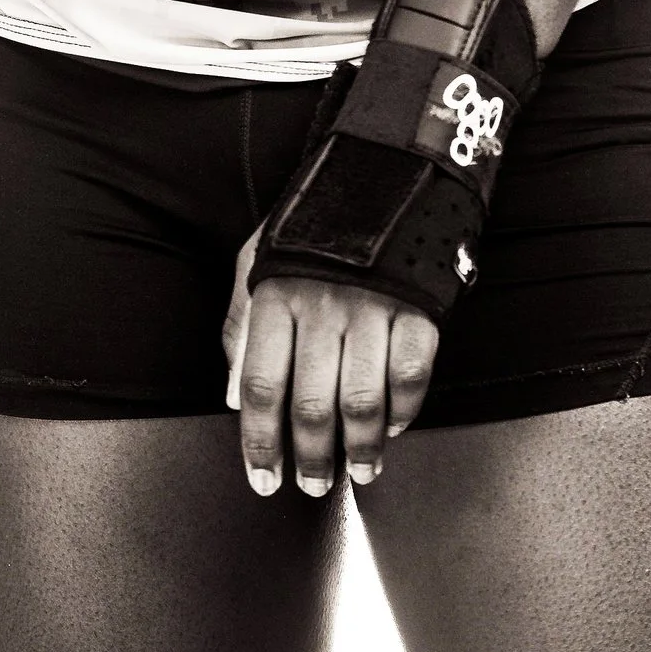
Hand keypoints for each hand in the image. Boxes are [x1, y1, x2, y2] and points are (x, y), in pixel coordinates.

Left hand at [224, 227, 438, 495]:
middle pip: (311, 404)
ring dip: (359, 449)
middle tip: (313, 483)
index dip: (260, 442)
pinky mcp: (417, 306)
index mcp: (276, 293)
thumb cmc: (316, 223)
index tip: (264, 476)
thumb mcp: (258, 259)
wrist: (384, 168)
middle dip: (310, 458)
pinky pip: (411, 375)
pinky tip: (392, 425)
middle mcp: (322, 304)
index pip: (260, 385)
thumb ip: (241, 327)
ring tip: (357, 470)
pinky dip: (404, 410)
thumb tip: (234, 397)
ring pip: (362, 401)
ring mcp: (373, 306)